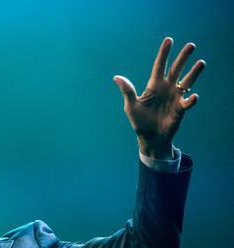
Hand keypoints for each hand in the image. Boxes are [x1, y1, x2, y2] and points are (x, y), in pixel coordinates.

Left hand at [113, 37, 204, 158]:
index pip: (160, 66)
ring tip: (201, 62)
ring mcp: (175, 97)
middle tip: (191, 45)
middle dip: (183, 58)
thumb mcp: (131, 105)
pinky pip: (188, 102)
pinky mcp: (180, 109)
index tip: (169, 40)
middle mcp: (166, 88)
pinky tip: (193, 97)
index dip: (164, 53)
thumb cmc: (139, 122)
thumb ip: (127, 91)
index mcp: (154, 86)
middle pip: (176, 70)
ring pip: (187, 81)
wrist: (150, 138)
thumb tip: (116, 77)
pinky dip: (191, 100)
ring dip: (194, 73)